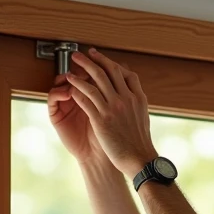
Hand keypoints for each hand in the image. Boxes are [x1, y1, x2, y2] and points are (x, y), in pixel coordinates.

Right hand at [49, 70, 107, 165]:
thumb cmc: (110, 136)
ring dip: (68, 77)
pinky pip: (52, 97)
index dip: (92, 65)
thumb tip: (123, 66)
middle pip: (73, 73)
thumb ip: (115, 90)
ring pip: (60, 81)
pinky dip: (59, 91)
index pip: (87, 72)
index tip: (99, 63)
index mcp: (90, 95)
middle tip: (83, 64)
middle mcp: (76, 97)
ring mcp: (65, 105)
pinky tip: (69, 93)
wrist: (99, 158)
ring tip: (76, 79)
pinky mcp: (56, 115)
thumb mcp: (115, 110)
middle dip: (79, 68)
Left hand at [64, 48, 157, 177]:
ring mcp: (113, 108)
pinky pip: (86, 100)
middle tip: (82, 53)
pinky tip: (70, 86)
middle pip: (108, 72)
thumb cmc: (139, 142)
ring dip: (81, 72)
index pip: (123, 72)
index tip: (99, 57)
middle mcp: (126, 99)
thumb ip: (136, 101)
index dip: (109, 62)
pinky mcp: (102, 120)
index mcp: (137, 97)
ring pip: (95, 83)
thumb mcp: (143, 116)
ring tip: (71, 67)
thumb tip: (132, 91)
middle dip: (93, 60)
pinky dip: (78, 90)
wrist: (138, 159)